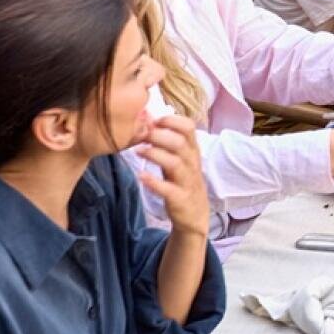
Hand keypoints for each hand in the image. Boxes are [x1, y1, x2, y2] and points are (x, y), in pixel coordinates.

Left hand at [136, 115, 210, 236]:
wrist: (195, 214)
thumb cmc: (182, 181)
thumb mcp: (180, 159)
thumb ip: (167, 142)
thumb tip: (147, 120)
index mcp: (192, 151)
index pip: (189, 127)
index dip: (171, 120)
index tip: (153, 120)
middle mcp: (192, 163)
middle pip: (180, 142)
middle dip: (159, 135)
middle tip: (141, 135)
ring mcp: (187, 181)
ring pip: (175, 163)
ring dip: (155, 154)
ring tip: (138, 151)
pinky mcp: (180, 199)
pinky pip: (168, 189)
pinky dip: (154, 182)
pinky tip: (141, 176)